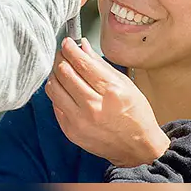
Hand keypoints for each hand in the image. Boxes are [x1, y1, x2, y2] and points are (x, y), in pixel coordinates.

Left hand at [45, 37, 169, 166]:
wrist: (137, 148)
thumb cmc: (136, 115)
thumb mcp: (125, 84)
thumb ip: (100, 65)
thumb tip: (82, 46)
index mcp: (111, 91)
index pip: (82, 63)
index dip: (70, 49)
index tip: (67, 42)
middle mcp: (94, 106)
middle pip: (64, 73)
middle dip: (60, 58)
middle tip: (62, 53)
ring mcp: (80, 121)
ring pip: (53, 88)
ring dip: (55, 75)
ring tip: (62, 71)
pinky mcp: (70, 131)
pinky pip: (55, 104)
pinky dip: (57, 93)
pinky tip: (65, 89)